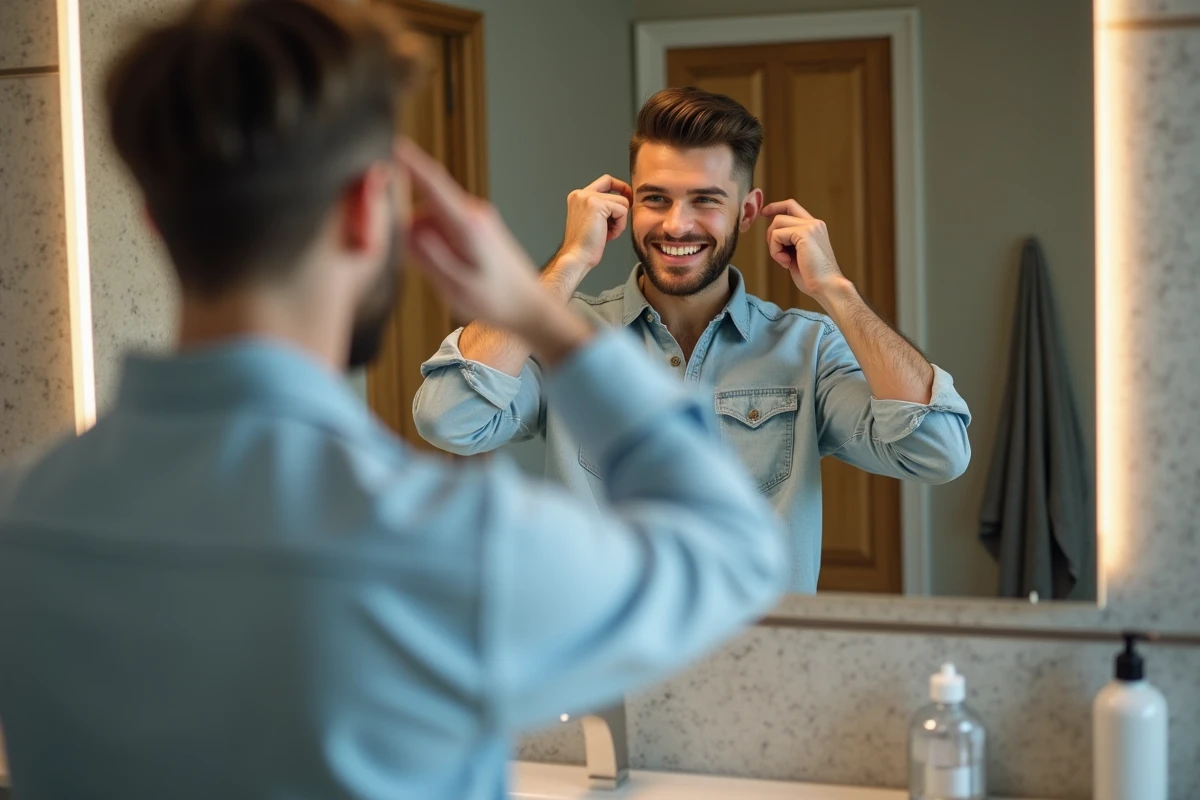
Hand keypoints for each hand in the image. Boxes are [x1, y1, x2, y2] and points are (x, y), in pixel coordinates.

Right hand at [400, 141, 550, 330]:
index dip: (410, 162)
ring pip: (431, 219)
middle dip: (409, 227)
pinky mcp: (476, 227)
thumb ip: (430, 256)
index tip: (390, 144)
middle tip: (417, 263)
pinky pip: (443, 227)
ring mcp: (476, 219)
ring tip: (442, 274)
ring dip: (424, 241)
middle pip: (424, 205)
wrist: (531, 308)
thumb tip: (408, 230)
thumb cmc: (499, 301)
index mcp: (468, 224)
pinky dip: (435, 245)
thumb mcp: (457, 286)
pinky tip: (448, 270)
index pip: (433, 183)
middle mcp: (473, 214)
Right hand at [555, 174, 632, 270]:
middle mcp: (580, 194)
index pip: (604, 181)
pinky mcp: (597, 205)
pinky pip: (622, 210)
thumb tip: (624, 202)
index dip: (619, 186)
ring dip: (620, 220)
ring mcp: (588, 197)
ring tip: (608, 233)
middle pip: (613, 186)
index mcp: (577, 197)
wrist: (577, 257)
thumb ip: (603, 208)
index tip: (628, 196)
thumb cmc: (585, 246)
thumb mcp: (593, 221)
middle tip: (624, 214)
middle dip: (622, 201)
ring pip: (621, 201)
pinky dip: (620, 226)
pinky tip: (608, 235)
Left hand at [762, 200, 846, 298]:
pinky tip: (787, 263)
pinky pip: (776, 235)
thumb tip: (773, 235)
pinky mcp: (805, 233)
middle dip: (771, 236)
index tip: (763, 213)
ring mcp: (811, 226)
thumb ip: (790, 242)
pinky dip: (775, 251)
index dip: (775, 207)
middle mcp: (814, 223)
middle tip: (779, 256)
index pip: (792, 206)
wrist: (827, 287)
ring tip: (785, 261)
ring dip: (774, 245)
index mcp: (814, 227)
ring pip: (776, 224)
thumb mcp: (798, 255)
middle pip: (780, 217)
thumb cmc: (812, 277)